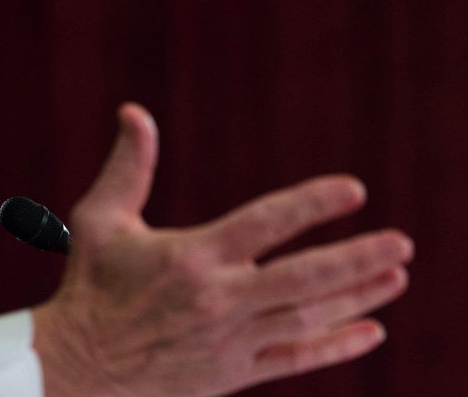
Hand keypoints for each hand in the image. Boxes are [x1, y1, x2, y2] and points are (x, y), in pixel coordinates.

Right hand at [32, 103, 412, 396]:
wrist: (80, 366)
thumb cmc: (90, 285)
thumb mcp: (99, 219)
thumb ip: (128, 166)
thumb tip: (134, 111)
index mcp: (191, 257)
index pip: (265, 224)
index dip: (313, 205)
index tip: (354, 191)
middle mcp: (217, 300)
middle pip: (304, 278)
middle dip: (358, 259)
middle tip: (401, 243)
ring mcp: (229, 340)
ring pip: (308, 318)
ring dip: (358, 297)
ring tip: (397, 277)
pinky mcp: (232, 373)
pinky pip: (295, 359)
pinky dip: (336, 346)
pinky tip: (371, 331)